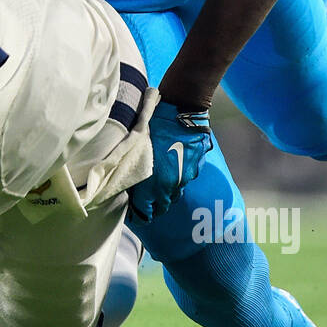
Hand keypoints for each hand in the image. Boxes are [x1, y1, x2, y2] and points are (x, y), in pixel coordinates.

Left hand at [128, 100, 212, 222]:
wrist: (180, 111)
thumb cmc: (152, 127)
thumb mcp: (136, 149)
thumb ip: (135, 168)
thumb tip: (130, 179)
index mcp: (150, 183)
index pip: (145, 210)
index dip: (140, 214)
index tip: (137, 215)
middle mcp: (168, 185)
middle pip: (163, 205)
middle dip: (156, 206)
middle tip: (150, 204)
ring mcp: (185, 177)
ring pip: (175, 193)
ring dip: (168, 191)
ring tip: (161, 186)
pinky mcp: (196, 167)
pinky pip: (186, 178)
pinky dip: (179, 177)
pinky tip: (174, 168)